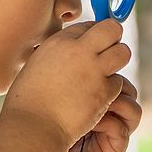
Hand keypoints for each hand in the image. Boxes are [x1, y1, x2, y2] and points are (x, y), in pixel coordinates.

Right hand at [1, 19, 130, 147]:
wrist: (33, 126)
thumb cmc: (29, 100)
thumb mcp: (38, 64)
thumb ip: (59, 53)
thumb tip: (73, 50)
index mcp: (59, 41)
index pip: (89, 25)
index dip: (93, 35)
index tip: (91, 47)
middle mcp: (78, 50)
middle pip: (112, 29)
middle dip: (113, 39)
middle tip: (107, 53)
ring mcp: (94, 70)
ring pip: (123, 52)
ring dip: (117, 61)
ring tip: (105, 73)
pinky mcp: (104, 91)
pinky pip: (119, 82)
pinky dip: (111, 89)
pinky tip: (98, 97)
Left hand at [51, 76, 141, 151]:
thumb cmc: (50, 137)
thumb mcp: (56, 106)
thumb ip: (63, 85)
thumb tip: (50, 55)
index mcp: (97, 99)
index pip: (110, 77)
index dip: (102, 71)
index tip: (83, 70)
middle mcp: (111, 113)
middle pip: (126, 87)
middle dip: (113, 82)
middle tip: (93, 81)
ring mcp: (116, 129)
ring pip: (132, 106)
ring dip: (113, 100)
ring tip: (93, 103)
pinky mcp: (117, 146)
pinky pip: (122, 127)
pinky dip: (107, 121)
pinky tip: (89, 122)